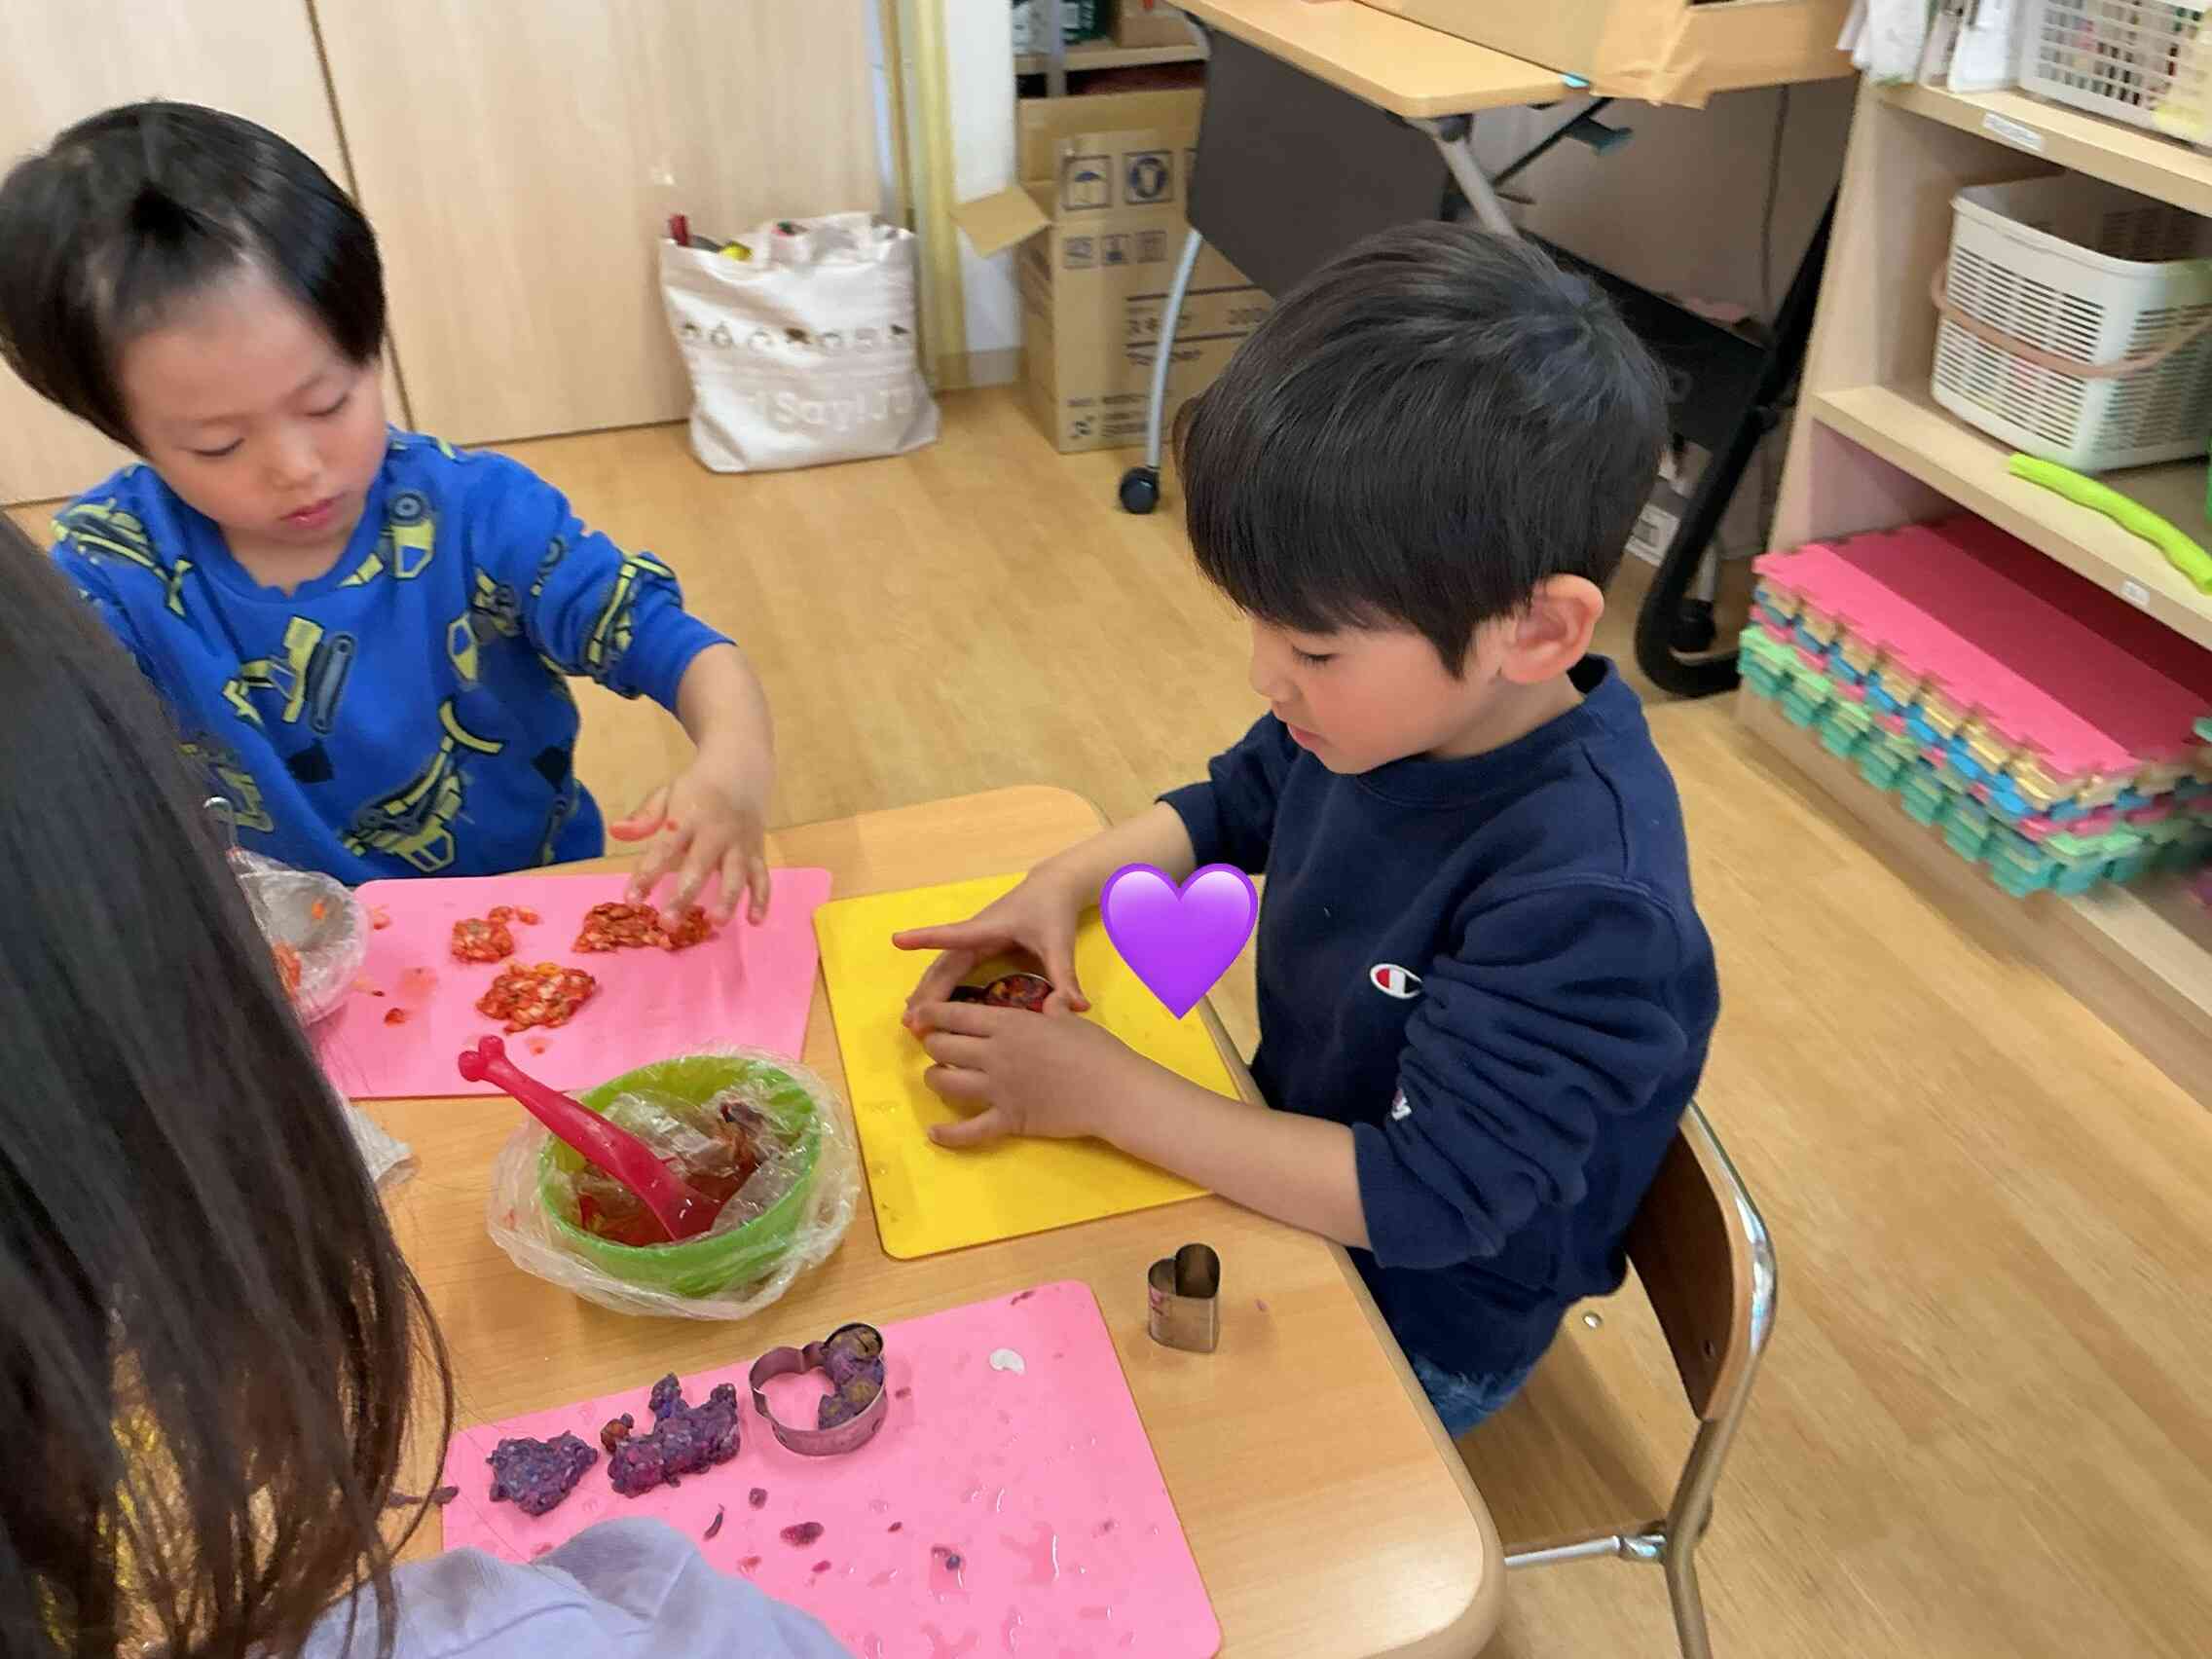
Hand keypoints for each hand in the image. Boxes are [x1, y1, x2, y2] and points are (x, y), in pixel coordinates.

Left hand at [609, 762, 770, 925]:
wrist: (742, 766)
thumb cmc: (697, 788)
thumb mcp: (667, 794)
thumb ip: (645, 817)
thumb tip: (616, 832)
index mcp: (687, 818)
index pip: (664, 849)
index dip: (647, 875)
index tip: (631, 900)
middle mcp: (715, 833)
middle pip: (699, 867)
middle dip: (684, 896)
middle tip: (668, 925)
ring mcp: (739, 843)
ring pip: (736, 875)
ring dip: (728, 899)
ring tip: (716, 922)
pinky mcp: (757, 852)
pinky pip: (762, 877)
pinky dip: (761, 899)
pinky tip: (755, 921)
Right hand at [894, 865, 1091, 1024]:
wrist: (1053, 888)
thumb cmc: (1053, 911)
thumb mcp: (1060, 943)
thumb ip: (1066, 976)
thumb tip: (1077, 1008)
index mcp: (989, 929)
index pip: (954, 936)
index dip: (927, 938)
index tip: (898, 940)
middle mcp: (975, 934)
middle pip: (943, 963)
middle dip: (927, 991)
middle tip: (911, 1022)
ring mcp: (973, 939)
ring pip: (943, 967)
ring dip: (927, 991)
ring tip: (911, 1019)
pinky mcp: (977, 945)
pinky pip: (951, 968)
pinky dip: (937, 986)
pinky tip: (927, 1004)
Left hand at [912, 1000, 1159, 1147]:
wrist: (1113, 1091)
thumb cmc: (1096, 1049)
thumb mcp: (1070, 1019)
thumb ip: (1053, 1007)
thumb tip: (1053, 999)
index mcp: (1008, 1024)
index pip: (956, 1014)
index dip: (932, 1013)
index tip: (919, 1013)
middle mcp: (994, 1055)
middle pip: (943, 1047)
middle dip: (932, 1044)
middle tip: (936, 1045)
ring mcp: (998, 1089)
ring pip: (946, 1083)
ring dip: (935, 1079)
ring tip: (937, 1076)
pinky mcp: (1008, 1119)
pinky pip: (970, 1131)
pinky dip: (948, 1135)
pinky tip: (933, 1134)